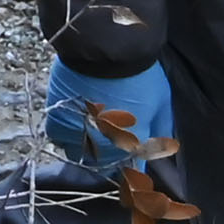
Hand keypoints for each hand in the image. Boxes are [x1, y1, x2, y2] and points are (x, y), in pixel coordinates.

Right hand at [43, 58, 176, 170]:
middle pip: (106, 166)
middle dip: (111, 157)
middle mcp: (105, 150)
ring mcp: (79, 138)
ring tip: (92, 128)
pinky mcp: (58, 122)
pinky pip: (60, 138)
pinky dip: (66, 133)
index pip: (134, 174)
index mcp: (132, 149)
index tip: (134, 162)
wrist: (106, 50)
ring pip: (81, 155)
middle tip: (112, 138)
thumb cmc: (140, 75)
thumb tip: (166, 148)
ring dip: (87, 146)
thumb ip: (161, 128)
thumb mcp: (162, 101)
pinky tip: (75, 120)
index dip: (135, 170)